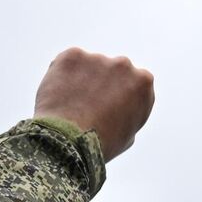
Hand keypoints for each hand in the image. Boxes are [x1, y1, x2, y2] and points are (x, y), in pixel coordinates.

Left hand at [33, 47, 155, 161]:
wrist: (69, 140)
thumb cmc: (100, 145)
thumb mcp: (128, 136)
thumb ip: (129, 114)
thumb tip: (121, 111)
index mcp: (143, 83)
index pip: (133, 83)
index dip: (119, 96)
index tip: (108, 109)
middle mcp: (124, 65)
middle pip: (112, 71)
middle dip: (100, 84)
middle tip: (86, 107)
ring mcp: (98, 58)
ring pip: (87, 67)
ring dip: (80, 81)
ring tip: (70, 107)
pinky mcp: (73, 56)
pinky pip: (66, 64)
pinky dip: (61, 76)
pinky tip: (58, 97)